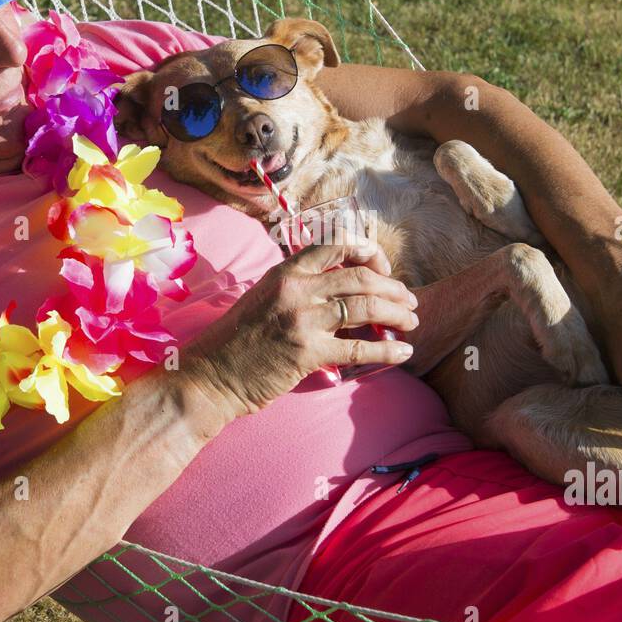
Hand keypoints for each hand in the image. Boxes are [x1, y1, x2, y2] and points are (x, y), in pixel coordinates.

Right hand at [180, 238, 418, 419]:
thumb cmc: (236, 341)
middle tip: (409, 300)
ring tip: (412, 321)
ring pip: (366, 307)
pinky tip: (404, 353)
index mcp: (286, 271)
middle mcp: (296, 288)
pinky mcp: (308, 352)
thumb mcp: (263, 298)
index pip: (336, 245)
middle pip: (360, 277)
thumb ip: (296, 288)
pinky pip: (360, 347)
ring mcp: (303, 319)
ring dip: (397, 313)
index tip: (384, 268)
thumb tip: (335, 288)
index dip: (369, 253)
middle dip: (393, 287)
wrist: (210, 376)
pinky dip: (388, 350)